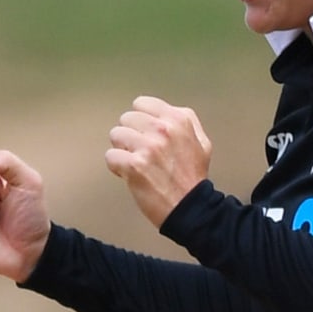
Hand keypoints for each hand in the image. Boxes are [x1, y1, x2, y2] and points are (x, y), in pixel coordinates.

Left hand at [106, 96, 211, 227]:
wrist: (190, 208)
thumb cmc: (193, 177)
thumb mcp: (202, 142)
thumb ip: (187, 122)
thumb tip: (166, 112)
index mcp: (179, 119)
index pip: (142, 103)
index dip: (141, 120)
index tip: (145, 133)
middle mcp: (163, 129)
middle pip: (126, 119)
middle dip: (131, 135)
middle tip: (142, 152)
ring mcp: (147, 146)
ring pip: (116, 135)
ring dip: (123, 150)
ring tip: (137, 163)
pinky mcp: (133, 165)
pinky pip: (110, 156)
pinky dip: (117, 167)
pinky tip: (130, 174)